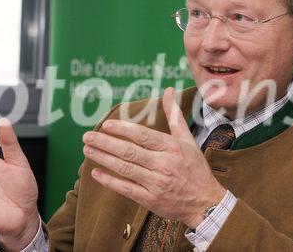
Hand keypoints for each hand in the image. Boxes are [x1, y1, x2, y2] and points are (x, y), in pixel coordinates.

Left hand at [82, 87, 225, 228]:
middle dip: (106, 143)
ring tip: (88, 149)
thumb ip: (174, 115)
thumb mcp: (187, 140)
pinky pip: (126, 189)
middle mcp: (163, 165)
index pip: (143, 136)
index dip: (123, 130)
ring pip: (125, 169)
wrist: (205, 202)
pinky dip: (110, 181)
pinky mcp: (150, 199)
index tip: (106, 124)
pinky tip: (96, 173)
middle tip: (87, 136)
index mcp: (172, 148)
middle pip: (130, 152)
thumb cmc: (195, 168)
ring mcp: (156, 183)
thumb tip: (169, 90)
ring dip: (104, 159)